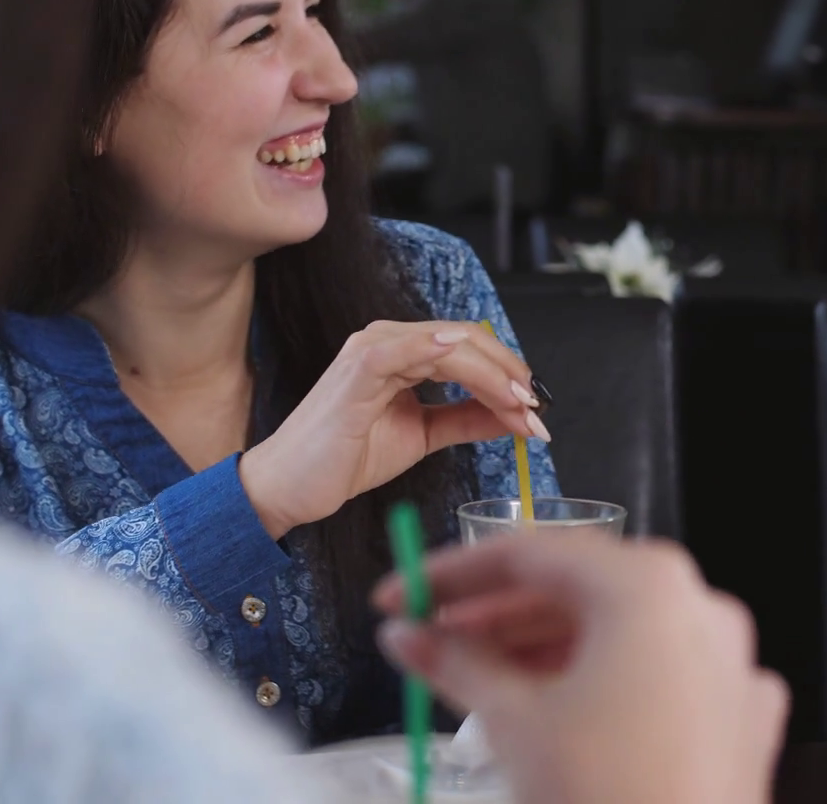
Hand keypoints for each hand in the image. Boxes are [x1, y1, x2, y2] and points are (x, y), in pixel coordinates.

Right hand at [240, 320, 544, 537]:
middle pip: (468, 340)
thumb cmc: (345, 458)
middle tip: (536, 409)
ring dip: (494, 375)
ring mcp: (372, 350)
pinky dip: (446, 354)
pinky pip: (408, 350)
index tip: (537, 408)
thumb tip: (515, 415)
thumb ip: (466, 420)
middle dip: (510, 374)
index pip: (470, 347)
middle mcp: (388, 341)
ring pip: (450, 345)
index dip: (508, 372)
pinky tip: (477, 372)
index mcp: (403, 353)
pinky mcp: (358, 369)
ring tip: (520, 408)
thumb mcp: (423, 436)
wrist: (289, 487)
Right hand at [372, 532, 789, 803]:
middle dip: (496, 614)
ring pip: (622, 631)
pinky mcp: (739, 714)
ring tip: (475, 681)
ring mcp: (730, 660)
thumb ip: (456, 664)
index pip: (531, 552)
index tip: (396, 601)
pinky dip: (602, 681)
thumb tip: (405, 635)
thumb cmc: (602, 794)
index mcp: (649, 586)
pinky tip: (552, 715)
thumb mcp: (514, 723)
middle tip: (427, 641)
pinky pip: (659, 676)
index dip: (450, 574)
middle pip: (580, 587)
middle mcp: (701, 605)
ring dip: (544, 648)